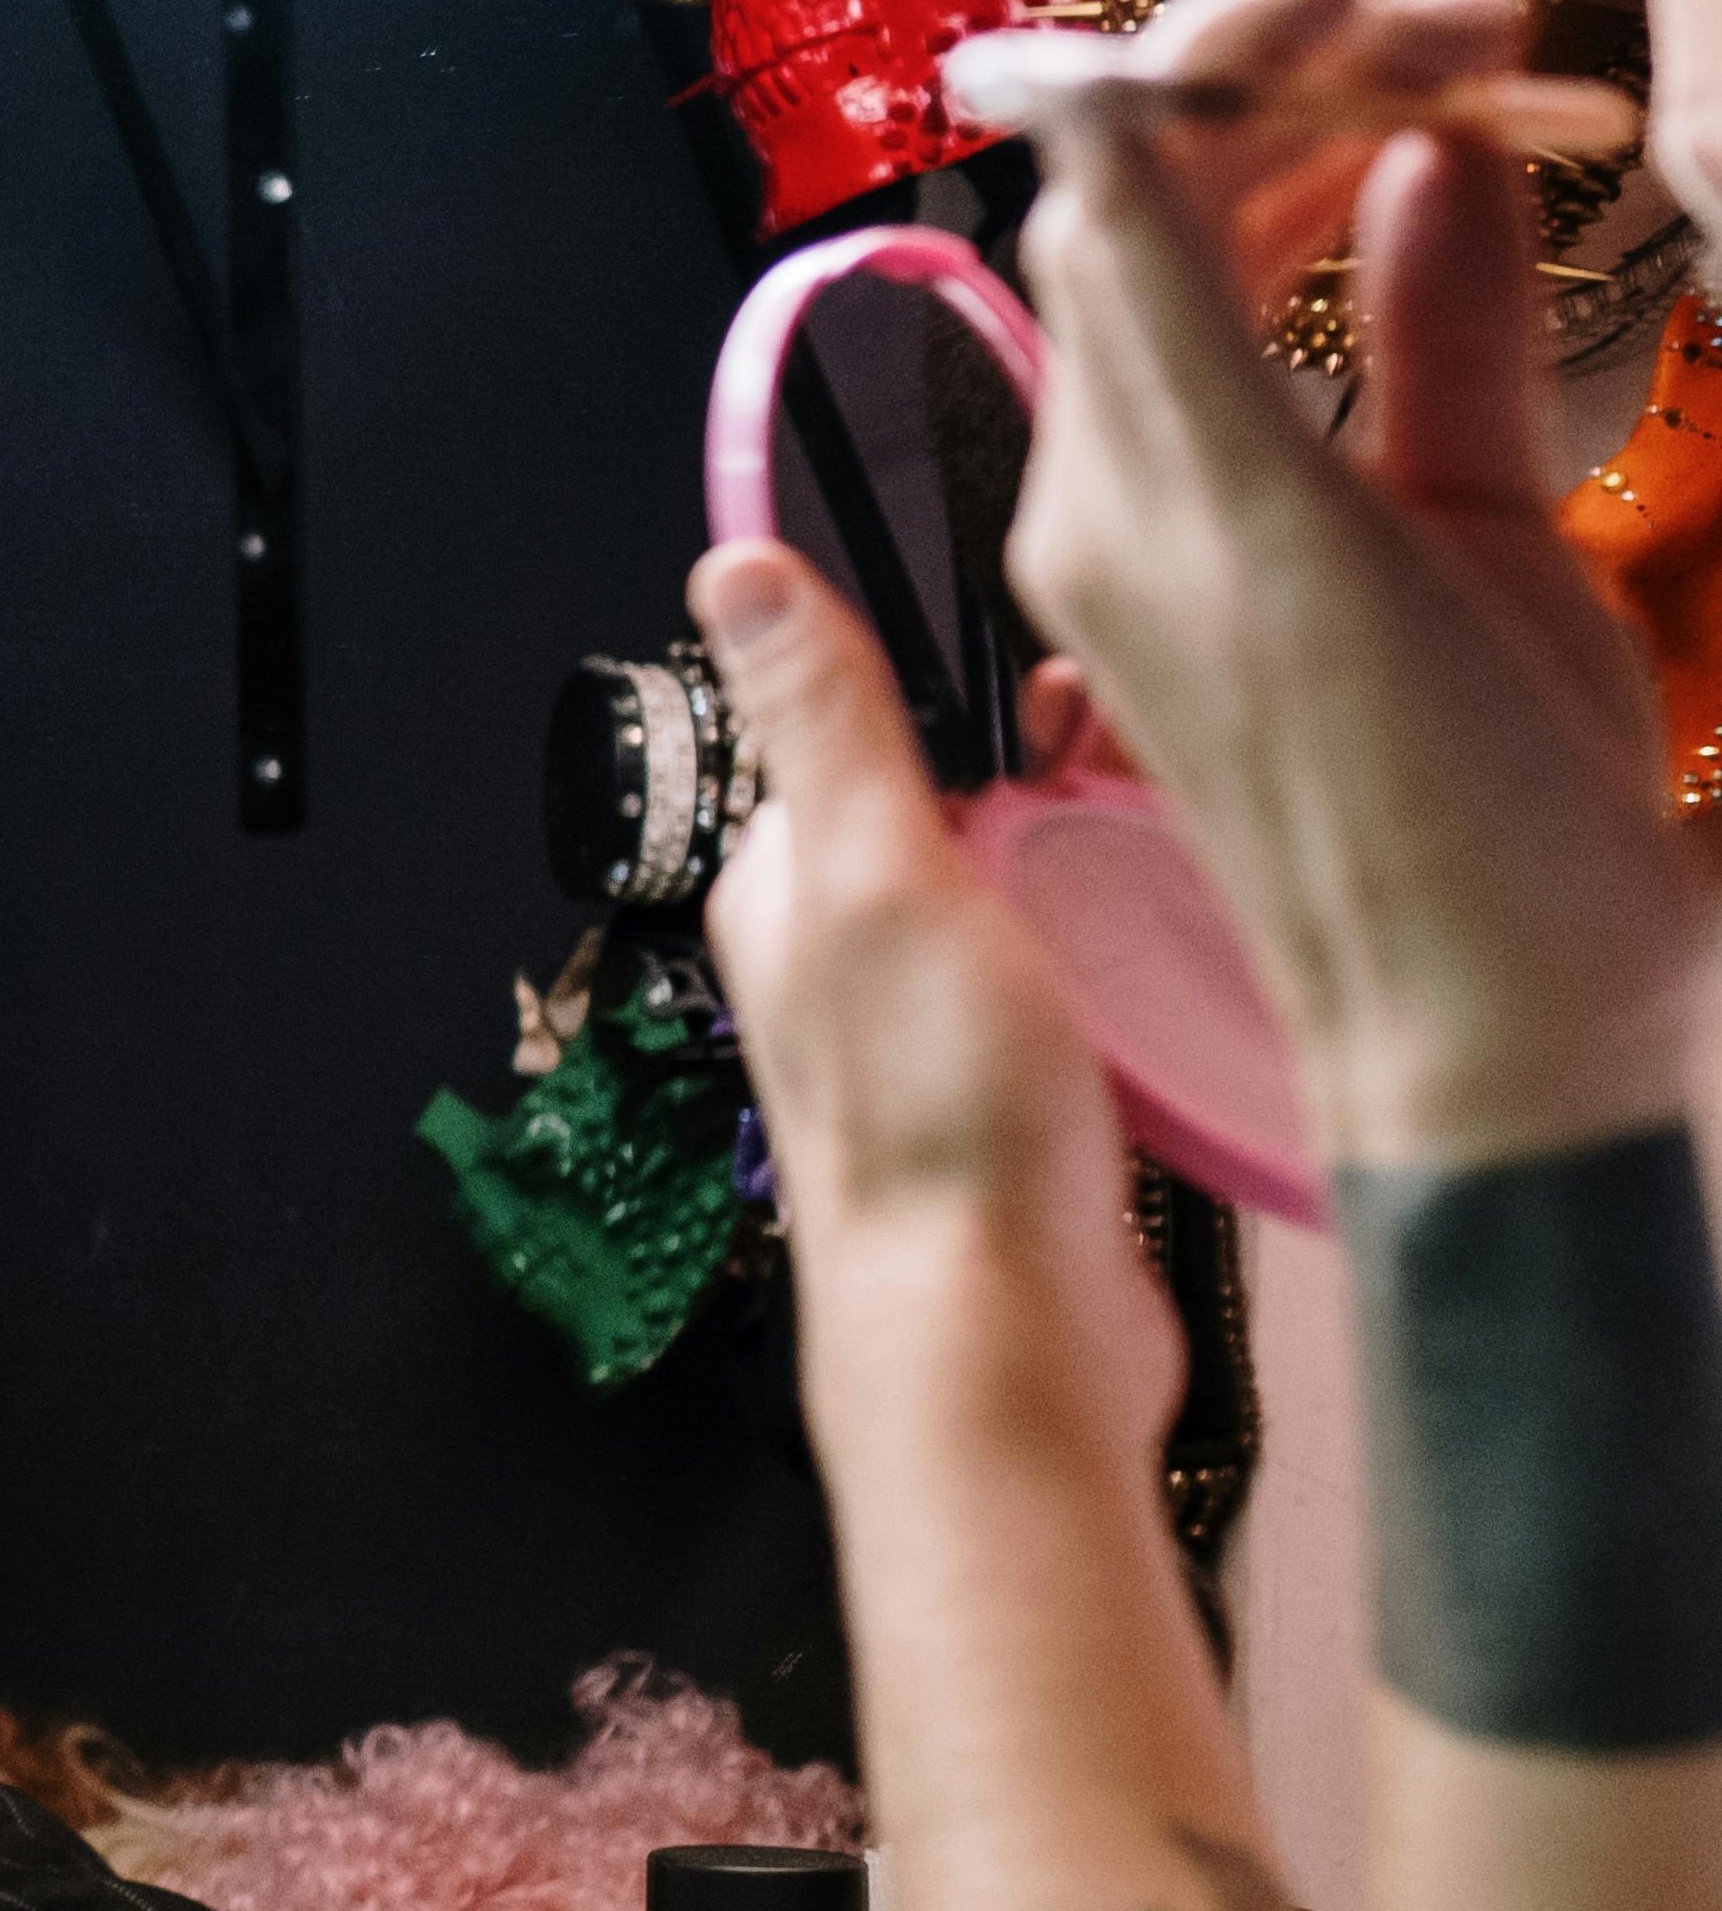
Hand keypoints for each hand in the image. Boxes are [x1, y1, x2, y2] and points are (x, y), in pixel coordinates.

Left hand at [697, 540, 1188, 1451]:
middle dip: (1061, 767)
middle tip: (1134, 780)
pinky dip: (1134, 940)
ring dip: (1107, 851)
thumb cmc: (935, 1131)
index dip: (975, 683)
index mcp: (786, 884)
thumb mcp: (877, 874)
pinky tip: (1176, 946)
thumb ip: (819, 722)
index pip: (864, 719)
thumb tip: (734, 573)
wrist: (1011, 1337)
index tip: (1068, 687)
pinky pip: (1085, 966)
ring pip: (1034, 876)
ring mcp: (934, 1015)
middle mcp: (845, 945)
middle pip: (967, 793)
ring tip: (1168, 853)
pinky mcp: (1021, 1080)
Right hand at [1005, 0, 1703, 1169]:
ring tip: (1447, 21)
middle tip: (1449, 1)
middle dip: (1275, 48)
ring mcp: (1131, 522)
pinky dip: (1174, 135)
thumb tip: (1442, 159)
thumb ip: (1441, 335)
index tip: (1427, 47)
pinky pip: (1141, 276)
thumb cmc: (1487, 828)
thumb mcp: (1482, 517)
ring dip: (1273, 61)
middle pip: (1114, 191)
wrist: (1490, 1028)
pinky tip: (1270, 50)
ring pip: (1121, 199)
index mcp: (1151, 509)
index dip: (1273, 102)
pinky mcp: (1221, 527)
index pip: (1153, 234)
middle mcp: (1097, 509)